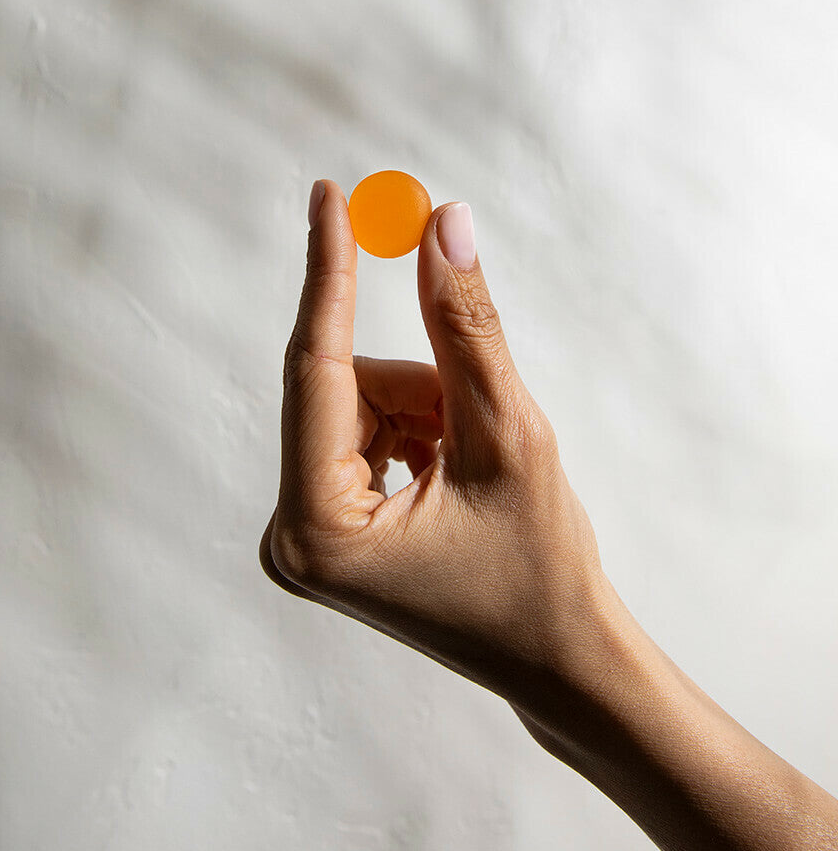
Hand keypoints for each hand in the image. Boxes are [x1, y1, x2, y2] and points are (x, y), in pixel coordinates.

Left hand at [260, 180, 609, 716]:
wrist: (560, 658)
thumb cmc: (542, 565)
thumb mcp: (508, 432)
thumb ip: (466, 324)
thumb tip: (441, 222)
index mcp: (317, 528)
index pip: (317, 368)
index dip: (330, 272)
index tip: (328, 192)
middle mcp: (290, 536)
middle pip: (348, 389)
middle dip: (425, 386)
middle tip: (481, 423)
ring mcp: (304, 535)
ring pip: (363, 404)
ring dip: (431, 410)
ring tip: (478, 471)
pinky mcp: (327, 528)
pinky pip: (366, 431)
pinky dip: (421, 430)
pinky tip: (457, 482)